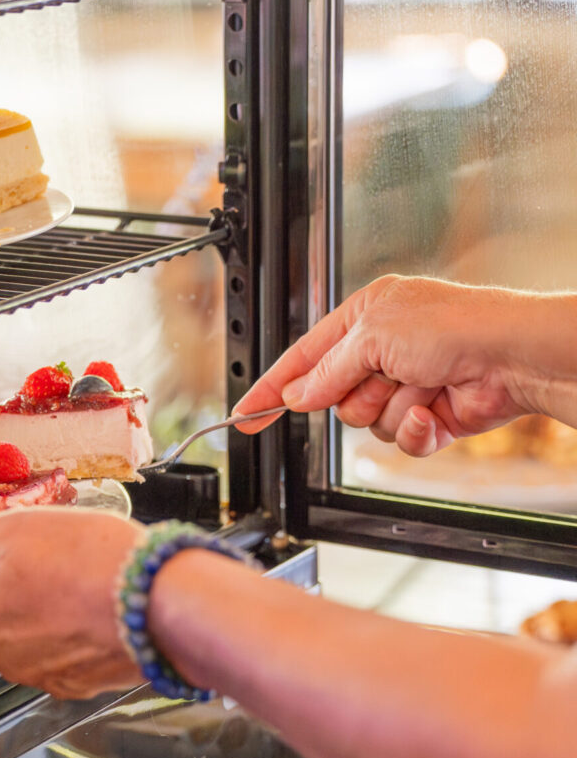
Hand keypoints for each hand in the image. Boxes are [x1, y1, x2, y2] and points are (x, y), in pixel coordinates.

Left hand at [0, 509, 146, 699]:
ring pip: (11, 654)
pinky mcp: (81, 683)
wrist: (160, 604)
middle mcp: (3, 659)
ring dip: (18, 627)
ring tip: (44, 590)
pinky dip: (56, 642)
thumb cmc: (89, 563)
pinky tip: (77, 614)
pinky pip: (53, 663)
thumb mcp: (8, 532)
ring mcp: (43, 676)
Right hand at [232, 275, 555, 457]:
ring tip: (421, 387)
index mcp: (366, 317)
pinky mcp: (428, 416)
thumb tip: (299, 396)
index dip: (272, 388)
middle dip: (356, 395)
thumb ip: (327, 371)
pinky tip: (434, 410)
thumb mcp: (372, 337)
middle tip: (380, 379)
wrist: (511, 357)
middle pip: (335, 397)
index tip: (246, 415)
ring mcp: (406, 385)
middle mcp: (384, 350)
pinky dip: (415, 430)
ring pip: (365, 423)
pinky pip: (398, 440)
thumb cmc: (454, 325)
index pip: (304, 357)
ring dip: (390, 410)